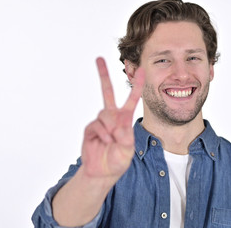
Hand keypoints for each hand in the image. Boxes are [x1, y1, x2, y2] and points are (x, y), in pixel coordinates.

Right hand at [81, 57, 144, 180]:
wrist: (102, 172)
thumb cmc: (118, 160)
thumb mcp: (127, 150)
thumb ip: (125, 138)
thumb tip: (118, 125)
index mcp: (124, 119)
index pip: (131, 99)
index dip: (136, 85)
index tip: (140, 69)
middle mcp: (112, 117)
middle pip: (107, 92)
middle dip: (103, 75)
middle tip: (98, 58)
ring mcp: (100, 121)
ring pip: (105, 113)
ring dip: (110, 128)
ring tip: (112, 141)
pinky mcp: (90, 128)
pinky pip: (97, 125)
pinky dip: (103, 134)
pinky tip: (105, 142)